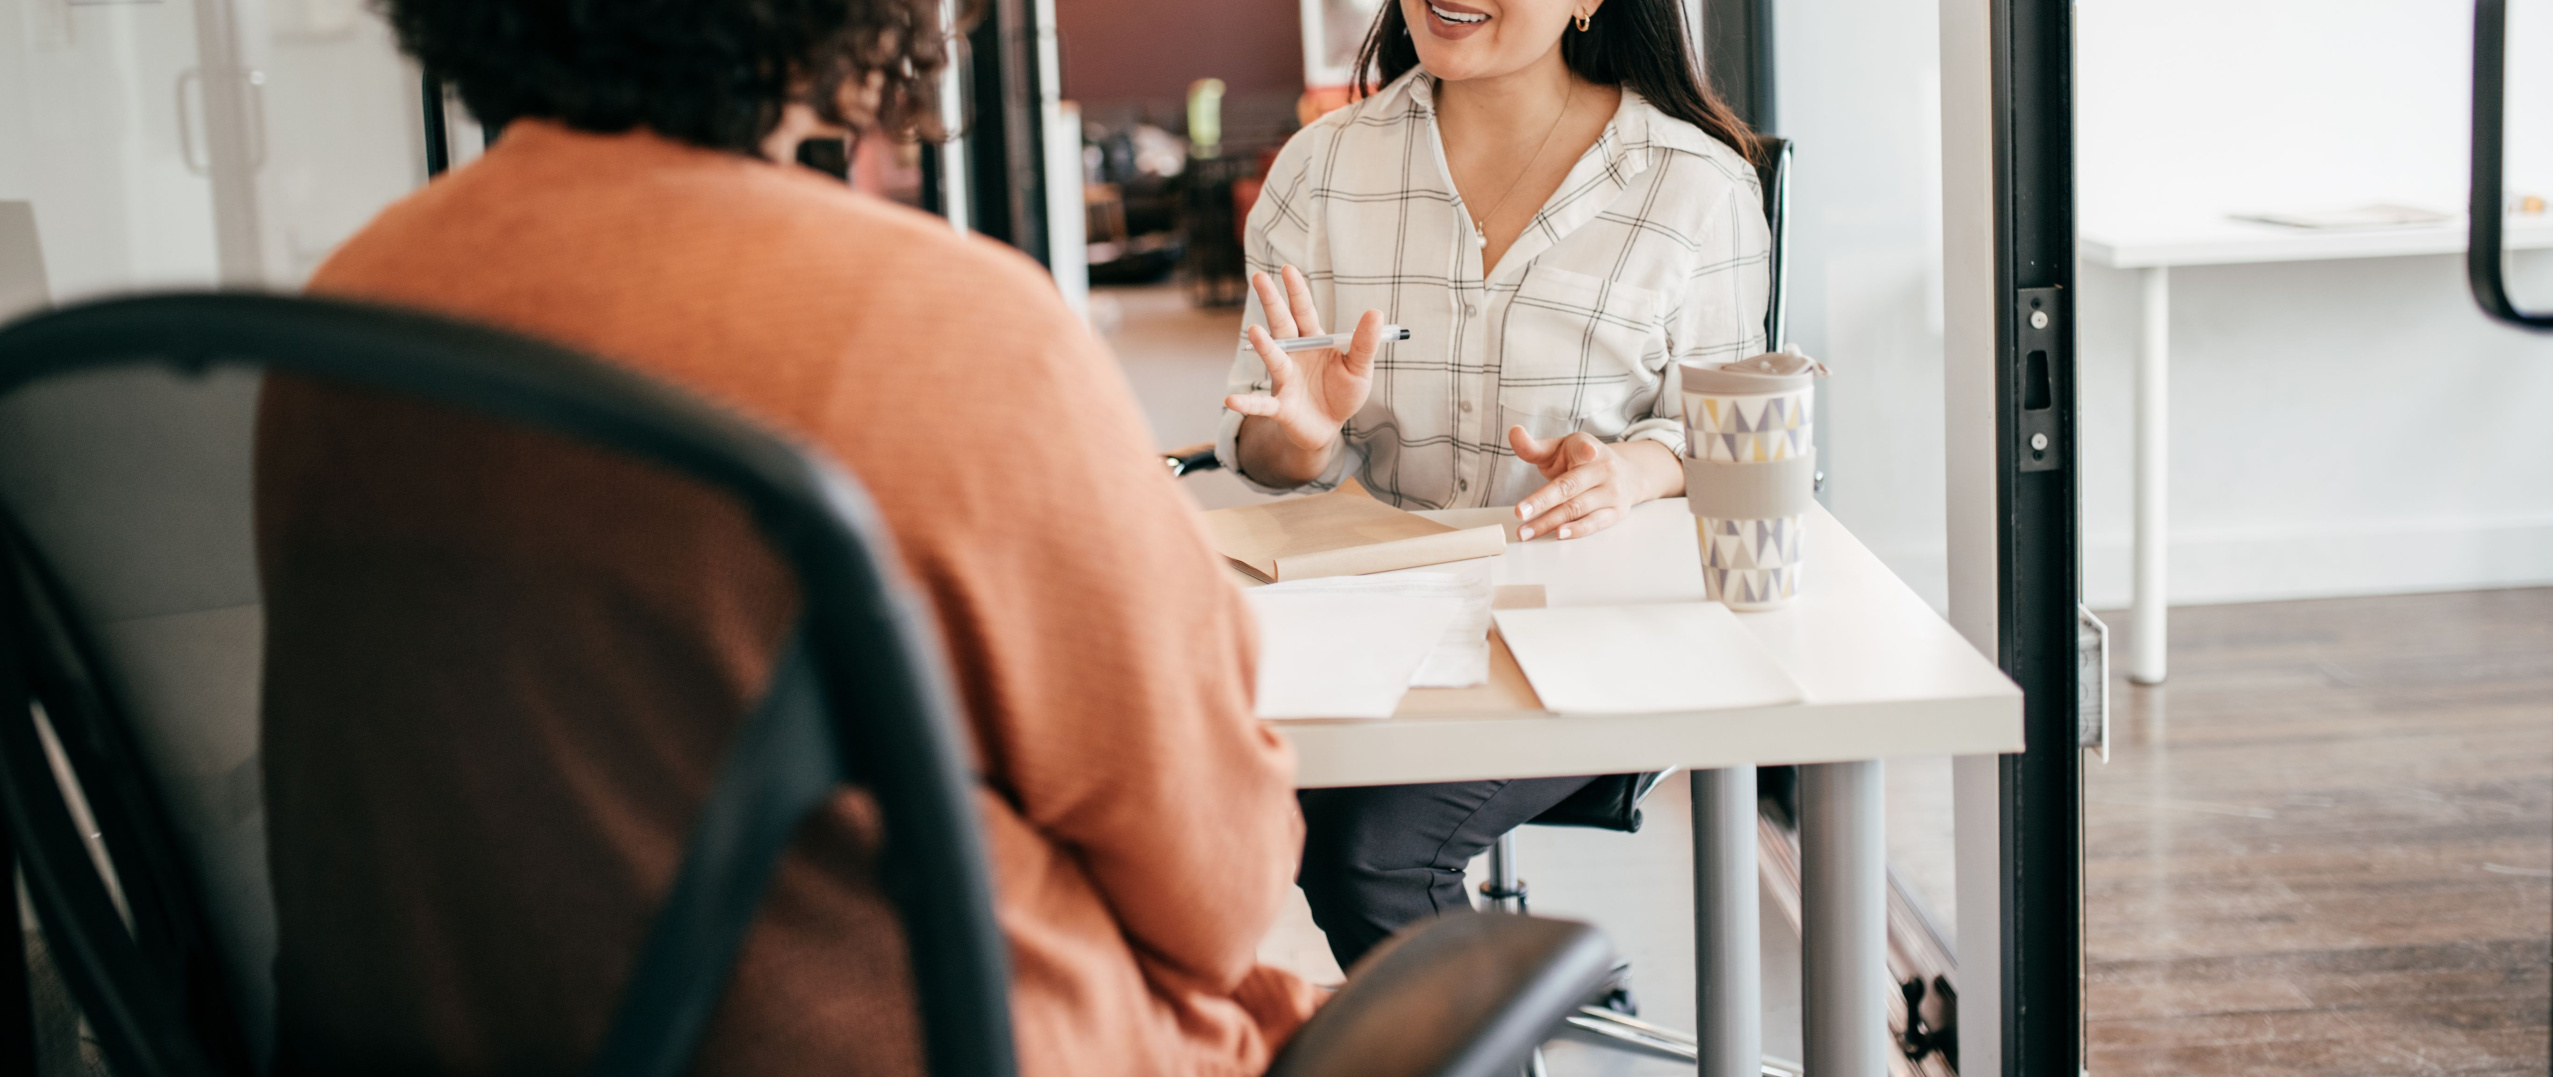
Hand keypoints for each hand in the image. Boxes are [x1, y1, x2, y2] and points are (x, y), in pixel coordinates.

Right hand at [1225, 267, 1383, 473]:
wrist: (1329, 428)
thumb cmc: (1342, 393)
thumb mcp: (1360, 367)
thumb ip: (1364, 342)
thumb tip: (1376, 311)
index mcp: (1313, 341)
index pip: (1304, 311)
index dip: (1297, 291)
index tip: (1288, 269)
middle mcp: (1294, 355)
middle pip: (1282, 325)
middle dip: (1272, 302)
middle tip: (1259, 277)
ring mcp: (1285, 380)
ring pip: (1274, 359)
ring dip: (1265, 347)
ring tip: (1255, 331)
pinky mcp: (1281, 407)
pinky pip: (1262, 405)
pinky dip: (1247, 403)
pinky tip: (1231, 400)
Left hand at [1507, 428, 1683, 540]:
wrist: (1627, 472)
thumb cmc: (1582, 460)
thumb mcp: (1561, 448)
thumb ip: (1534, 446)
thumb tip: (1514, 432)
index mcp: (1588, 448)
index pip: (1584, 450)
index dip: (1586, 450)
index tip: (1588, 451)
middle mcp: (1604, 469)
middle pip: (1570, 487)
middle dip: (1543, 501)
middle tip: (1519, 512)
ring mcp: (1612, 492)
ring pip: (1577, 508)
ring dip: (1549, 522)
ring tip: (1525, 532)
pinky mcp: (1616, 512)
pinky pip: (1594, 523)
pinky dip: (1577, 530)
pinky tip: (1559, 534)